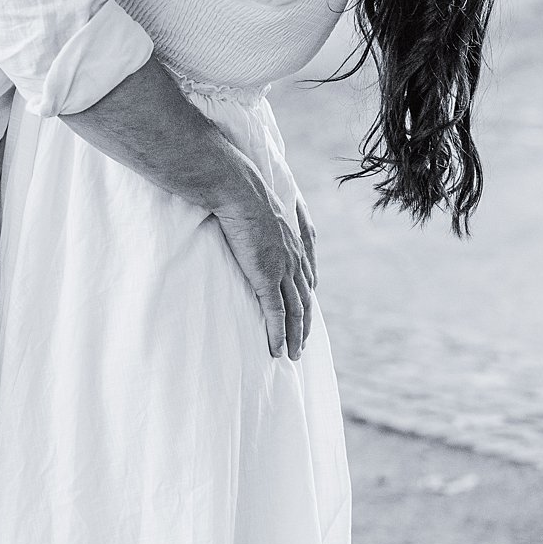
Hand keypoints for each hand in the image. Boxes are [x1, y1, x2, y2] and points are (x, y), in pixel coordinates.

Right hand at [206, 174, 313, 360]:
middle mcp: (294, 259)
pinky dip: (278, 334)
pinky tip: (276, 349)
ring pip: (295, 312)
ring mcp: (282, 269)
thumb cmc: (239, 192)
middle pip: (305, 300)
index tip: (302, 315)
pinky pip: (276, 313)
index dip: (305, 300)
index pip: (306, 280)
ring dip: (295, 337)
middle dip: (304, 325)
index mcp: (293, 243)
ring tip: (292, 355)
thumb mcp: (257, 207)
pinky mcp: (266, 276)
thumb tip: (247, 220)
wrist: (236, 189)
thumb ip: (259, 219)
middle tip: (300, 345)